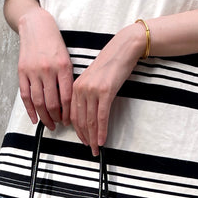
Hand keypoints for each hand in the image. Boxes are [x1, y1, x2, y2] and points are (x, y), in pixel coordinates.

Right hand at [17, 7, 73, 130]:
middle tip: (59, 125)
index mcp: (63, 66)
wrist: (36, 26)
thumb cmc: (54, 43)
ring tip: (49, 124)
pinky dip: (30, 110)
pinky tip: (35, 119)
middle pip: (52, 102)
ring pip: (39, 102)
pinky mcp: (22, 72)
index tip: (69, 121)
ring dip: (44, 117)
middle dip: (57, 117)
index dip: (68, 112)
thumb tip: (70, 104)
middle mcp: (48, 70)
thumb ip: (68, 79)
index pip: (67, 97)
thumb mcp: (67, 58)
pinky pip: (25, 96)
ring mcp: (33, 72)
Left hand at [70, 23, 144, 155]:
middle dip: (85, 137)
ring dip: (93, 138)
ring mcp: (92, 90)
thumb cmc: (111, 64)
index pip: (73, 115)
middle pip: (81, 120)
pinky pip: (101, 117)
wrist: (123, 48)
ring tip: (96, 149)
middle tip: (90, 149)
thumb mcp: (94, 80)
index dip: (78, 131)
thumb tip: (90, 115)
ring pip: (90, 121)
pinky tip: (102, 140)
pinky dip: (101, 131)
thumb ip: (88, 95)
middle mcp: (81, 89)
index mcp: (76, 87)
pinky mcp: (105, 92)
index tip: (83, 140)